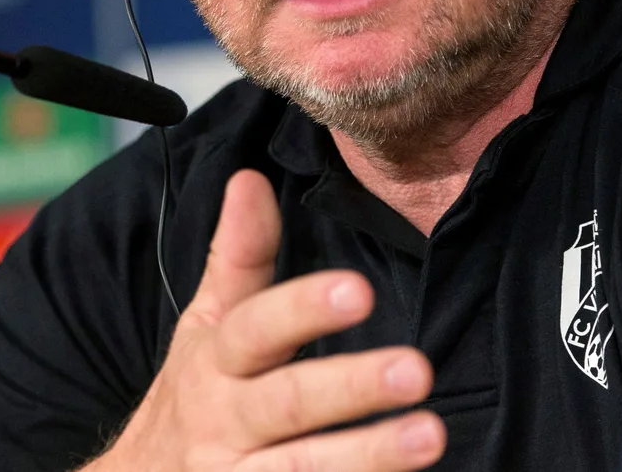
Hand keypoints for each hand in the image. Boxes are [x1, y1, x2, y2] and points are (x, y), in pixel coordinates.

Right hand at [85, 170, 444, 471]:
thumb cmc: (191, 400)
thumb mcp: (206, 328)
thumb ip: (239, 258)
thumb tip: (250, 178)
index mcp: (215, 364)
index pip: (256, 329)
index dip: (303, 309)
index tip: (359, 290)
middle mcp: (224, 423)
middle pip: (286, 404)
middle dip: (350, 388)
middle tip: (417, 370)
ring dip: (366, 457)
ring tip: (430, 435)